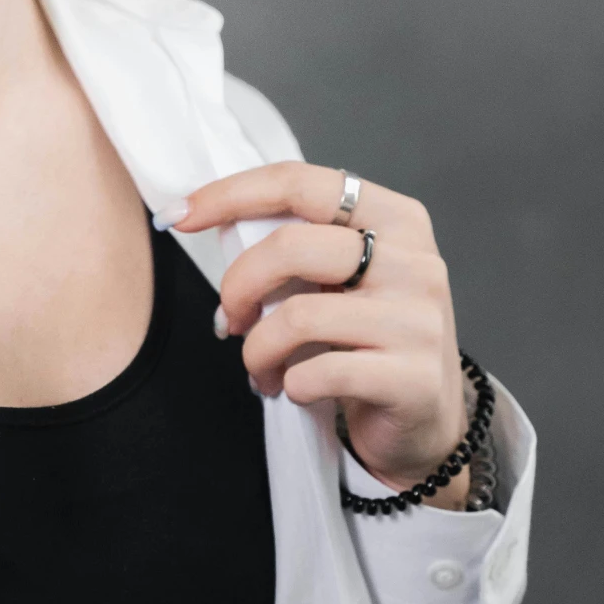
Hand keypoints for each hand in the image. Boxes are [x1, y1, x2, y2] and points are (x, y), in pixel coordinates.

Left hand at [166, 163, 469, 502]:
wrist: (425, 420)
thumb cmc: (365, 340)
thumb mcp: (342, 277)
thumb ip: (297, 244)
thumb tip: (209, 217)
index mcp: (395, 218)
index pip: (301, 183)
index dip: (230, 195)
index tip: (178, 216)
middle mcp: (416, 261)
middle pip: (291, 247)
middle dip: (238, 286)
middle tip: (229, 320)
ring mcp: (419, 320)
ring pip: (297, 317)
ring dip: (257, 350)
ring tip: (259, 368)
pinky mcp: (413, 378)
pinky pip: (317, 373)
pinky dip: (289, 384)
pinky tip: (297, 390)